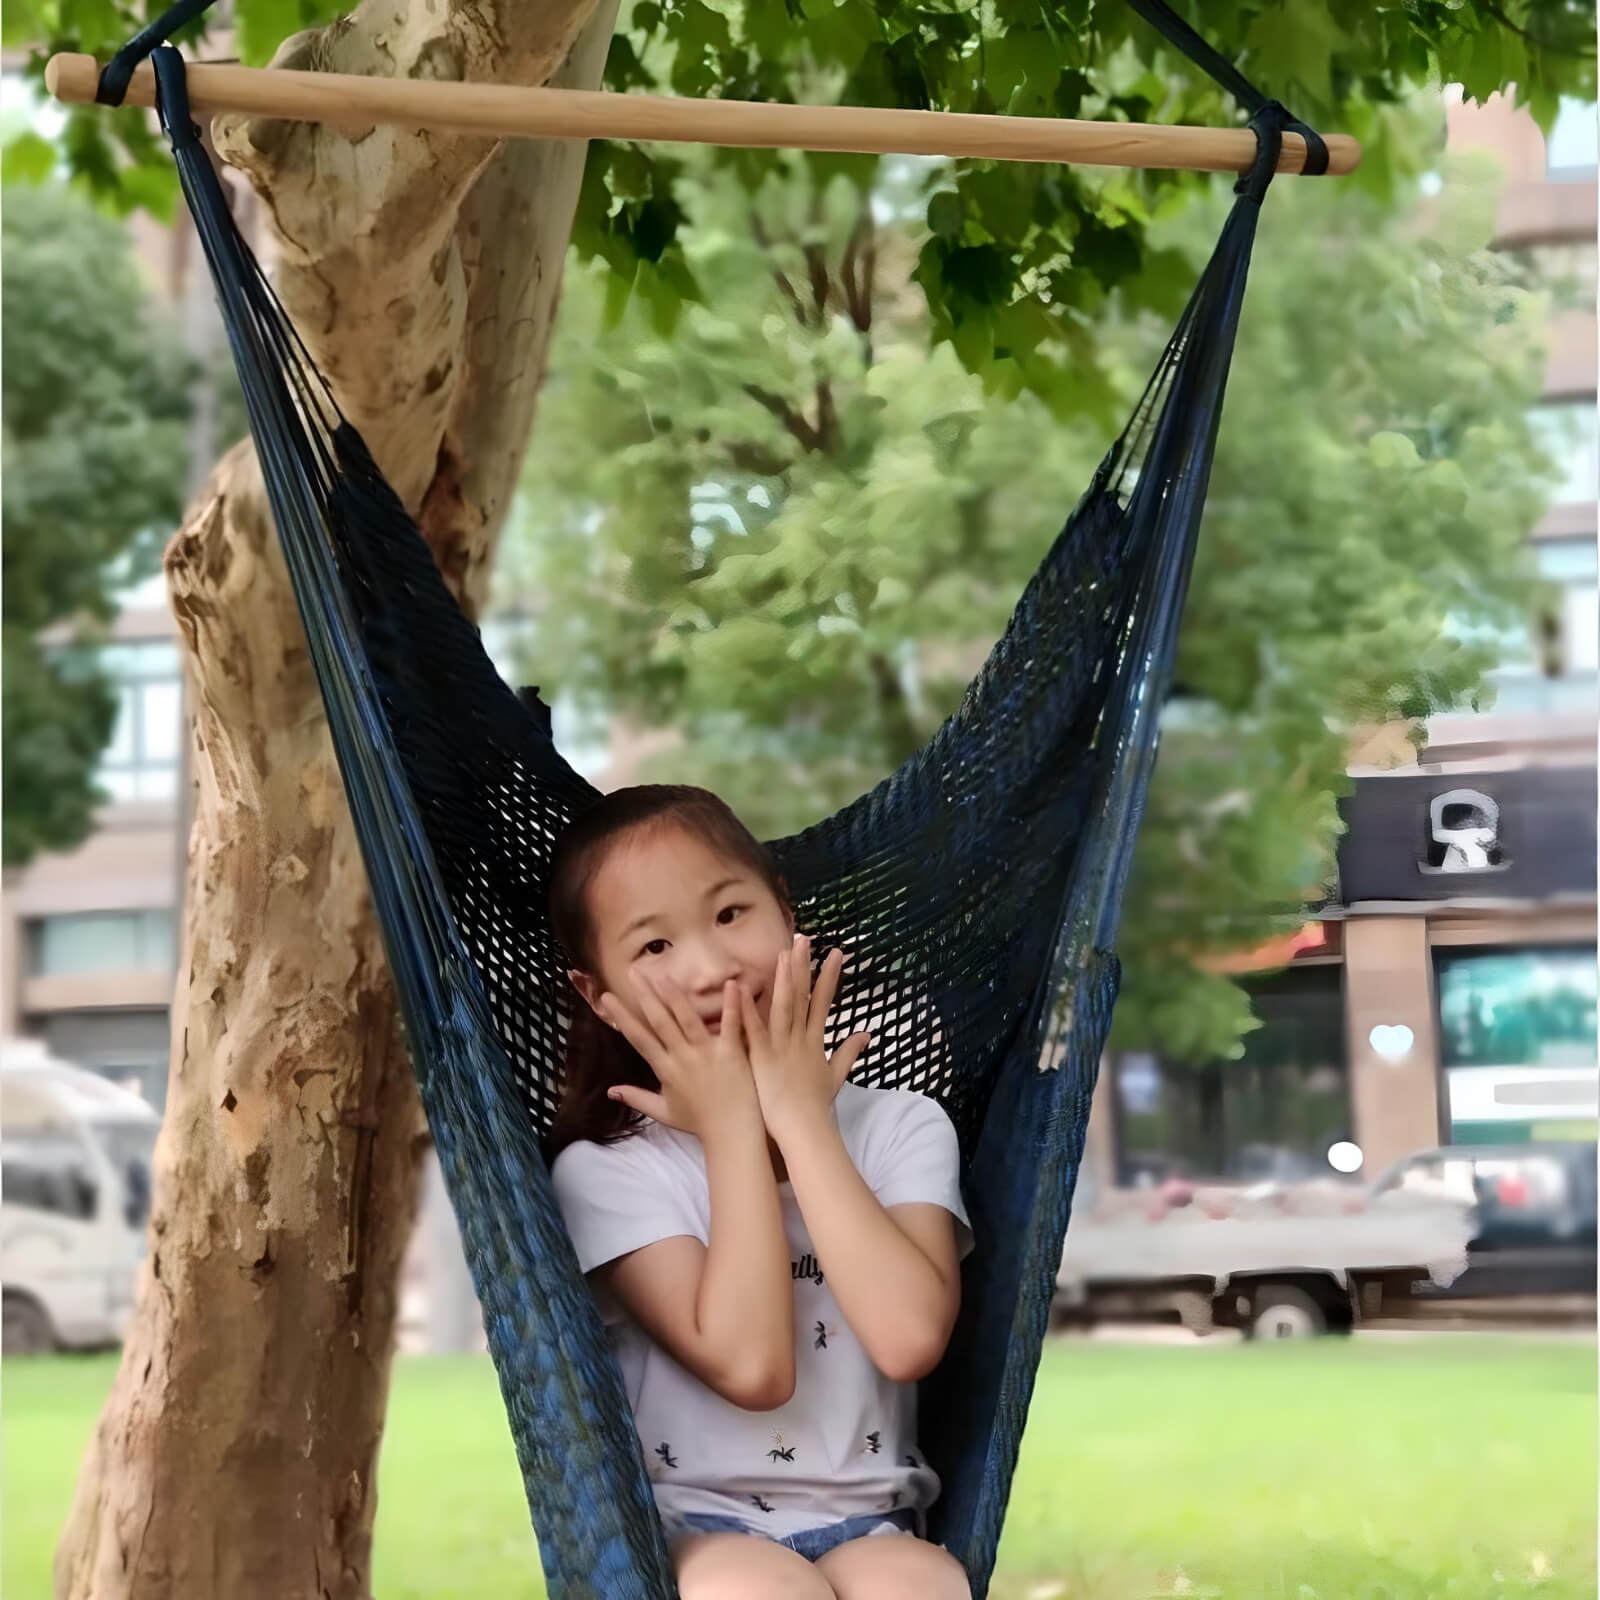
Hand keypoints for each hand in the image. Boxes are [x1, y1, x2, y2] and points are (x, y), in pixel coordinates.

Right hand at [599, 974, 759, 1138]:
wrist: (731, 1135)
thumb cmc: (699, 1123)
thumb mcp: (663, 1112)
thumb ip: (637, 1098)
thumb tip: (611, 1090)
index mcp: (665, 1069)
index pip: (638, 1038)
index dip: (621, 1016)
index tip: (607, 996)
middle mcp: (682, 1057)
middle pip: (659, 1021)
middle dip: (644, 995)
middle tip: (633, 972)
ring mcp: (707, 1054)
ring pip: (688, 1018)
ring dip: (675, 995)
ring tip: (663, 975)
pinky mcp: (732, 1053)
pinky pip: (731, 1025)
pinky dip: (731, 1005)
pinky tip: (730, 984)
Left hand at [739, 934, 871, 1144]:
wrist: (806, 1131)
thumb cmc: (816, 1107)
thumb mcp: (835, 1076)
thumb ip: (849, 1052)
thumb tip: (868, 1034)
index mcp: (815, 1042)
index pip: (823, 1002)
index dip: (829, 977)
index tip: (836, 953)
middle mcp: (800, 1039)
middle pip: (803, 996)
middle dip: (804, 966)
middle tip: (804, 939)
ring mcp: (781, 1048)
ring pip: (783, 1007)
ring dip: (783, 979)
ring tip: (783, 953)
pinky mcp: (762, 1059)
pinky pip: (753, 1030)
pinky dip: (746, 1009)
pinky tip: (740, 989)